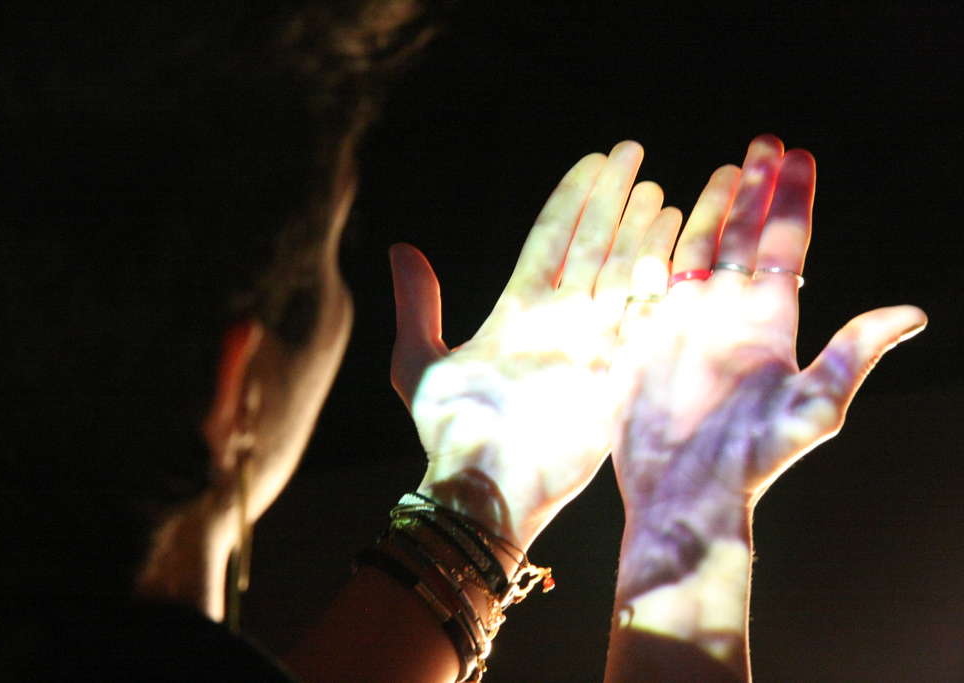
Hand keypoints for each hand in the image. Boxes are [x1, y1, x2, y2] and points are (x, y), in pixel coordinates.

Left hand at [389, 141, 680, 550]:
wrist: (486, 488)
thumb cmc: (450, 432)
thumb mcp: (418, 362)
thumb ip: (417, 304)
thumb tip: (401, 247)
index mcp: (518, 310)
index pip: (550, 238)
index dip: (573, 199)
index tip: (593, 161)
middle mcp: (558, 319)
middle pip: (591, 244)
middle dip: (612, 199)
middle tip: (631, 154)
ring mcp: (589, 342)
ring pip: (621, 272)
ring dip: (639, 230)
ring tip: (656, 190)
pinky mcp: (614, 370)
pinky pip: (642, 315)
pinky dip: (658, 278)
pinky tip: (675, 242)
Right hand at [603, 135, 925, 679]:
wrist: (681, 495)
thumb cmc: (747, 461)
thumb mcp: (811, 408)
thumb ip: (852, 355)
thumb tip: (912, 313)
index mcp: (769, 325)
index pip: (787, 247)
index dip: (793, 200)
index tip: (799, 155)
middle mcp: (730, 317)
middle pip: (746, 239)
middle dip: (756, 190)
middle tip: (764, 144)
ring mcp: (686, 325)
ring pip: (701, 252)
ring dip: (715, 211)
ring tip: (725, 172)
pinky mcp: (647, 339)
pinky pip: (652, 281)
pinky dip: (657, 247)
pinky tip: (662, 220)